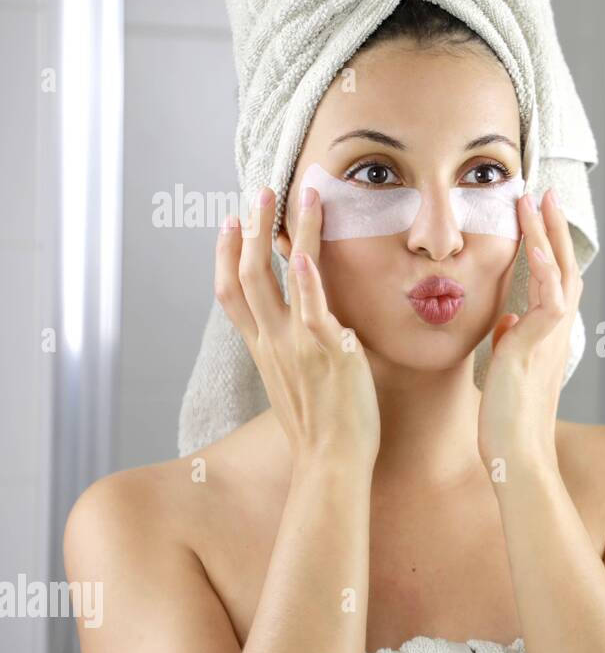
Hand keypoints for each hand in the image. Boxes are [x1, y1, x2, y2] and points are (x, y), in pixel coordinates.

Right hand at [215, 186, 380, 466]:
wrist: (331, 462)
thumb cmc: (323, 429)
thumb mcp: (297, 384)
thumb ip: (296, 355)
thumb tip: (313, 332)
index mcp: (262, 350)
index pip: (231, 294)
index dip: (225, 255)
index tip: (229, 223)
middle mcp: (270, 343)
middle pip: (245, 275)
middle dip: (250, 228)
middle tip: (257, 191)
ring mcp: (295, 346)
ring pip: (274, 278)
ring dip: (280, 233)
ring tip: (291, 195)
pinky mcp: (325, 352)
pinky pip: (310, 307)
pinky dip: (305, 277)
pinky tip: (304, 249)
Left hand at [477, 189, 582, 470]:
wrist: (516, 455)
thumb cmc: (507, 420)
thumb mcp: (505, 370)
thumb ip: (509, 341)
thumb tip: (506, 320)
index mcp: (545, 335)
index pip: (551, 280)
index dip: (547, 246)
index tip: (536, 216)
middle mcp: (555, 332)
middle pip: (563, 267)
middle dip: (554, 229)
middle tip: (546, 193)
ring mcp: (551, 337)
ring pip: (559, 273)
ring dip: (548, 235)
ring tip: (536, 199)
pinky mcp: (539, 345)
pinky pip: (549, 297)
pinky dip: (544, 266)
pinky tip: (536, 241)